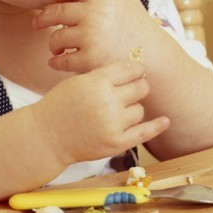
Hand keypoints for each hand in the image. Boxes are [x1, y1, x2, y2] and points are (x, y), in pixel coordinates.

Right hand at [31, 59, 169, 166]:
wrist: (46, 136)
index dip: (136, 70)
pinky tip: (165, 120)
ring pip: (140, 110)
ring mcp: (113, 124)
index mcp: (97, 82)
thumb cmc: (62, 105)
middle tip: (130, 91)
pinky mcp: (116, 143)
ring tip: (113, 113)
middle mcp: (107, 101)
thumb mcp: (80, 81)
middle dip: (138, 87)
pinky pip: (144, 132)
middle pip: (141, 88)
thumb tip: (139, 69)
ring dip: (132, 110)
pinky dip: (157, 126)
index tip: (137, 71)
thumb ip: (106, 75)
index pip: (131, 69)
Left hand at [33, 0, 150, 72]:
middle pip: (56, 11)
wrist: (154, 58)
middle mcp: (94, 14)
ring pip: (56, 38)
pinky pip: (62, 60)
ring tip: (56, 47)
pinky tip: (58, 61)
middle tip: (38, 22)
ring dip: (53, 44)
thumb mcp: (127, 0)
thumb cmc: (139, 27)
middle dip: (44, 17)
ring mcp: (90, 37)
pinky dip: (57, 62)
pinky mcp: (89, 60)